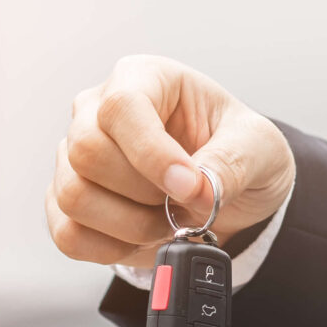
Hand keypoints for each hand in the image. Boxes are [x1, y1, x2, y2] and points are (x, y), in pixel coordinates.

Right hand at [47, 55, 294, 267]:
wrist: (229, 191)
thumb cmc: (238, 152)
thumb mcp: (260, 148)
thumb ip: (232, 162)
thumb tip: (197, 189)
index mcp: (144, 78)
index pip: (122, 107)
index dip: (152, 154)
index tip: (189, 187)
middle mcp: (97, 111)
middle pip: (86, 152)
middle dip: (142, 194)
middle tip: (183, 205)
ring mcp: (74, 157)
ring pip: (73, 195)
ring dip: (129, 225)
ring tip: (167, 223)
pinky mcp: (66, 203)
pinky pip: (68, 233)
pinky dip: (110, 248)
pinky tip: (142, 239)